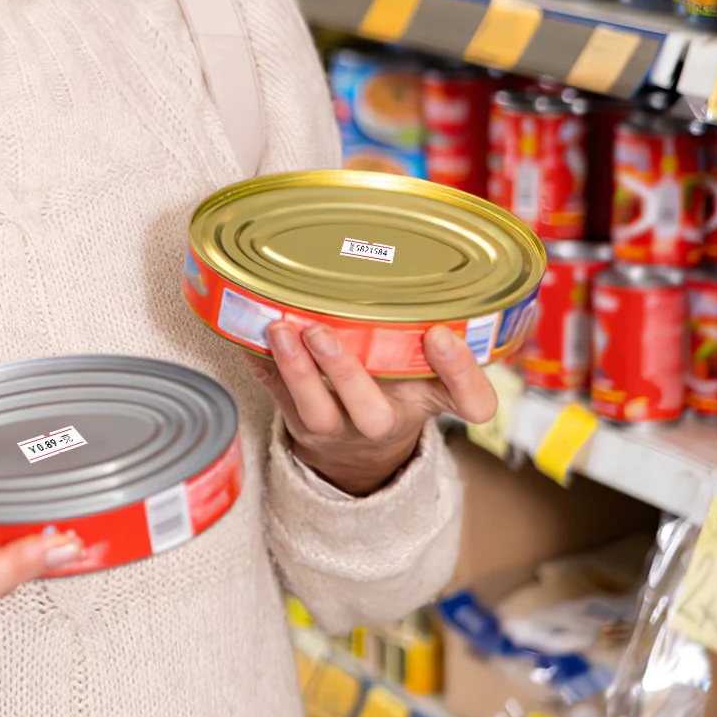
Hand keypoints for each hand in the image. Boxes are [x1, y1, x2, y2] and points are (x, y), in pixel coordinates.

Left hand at [257, 322, 496, 496]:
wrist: (359, 453)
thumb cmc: (392, 390)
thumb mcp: (422, 368)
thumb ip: (421, 328)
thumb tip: (405, 263)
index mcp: (428, 400)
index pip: (468, 400)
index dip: (461, 372)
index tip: (442, 335)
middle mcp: (385, 419)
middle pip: (374, 412)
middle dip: (346, 374)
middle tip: (322, 333)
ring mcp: (340, 428)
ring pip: (317, 411)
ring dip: (295, 371)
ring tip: (279, 331)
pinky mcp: (300, 424)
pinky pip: (276, 396)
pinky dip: (260, 363)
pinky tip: (247, 333)